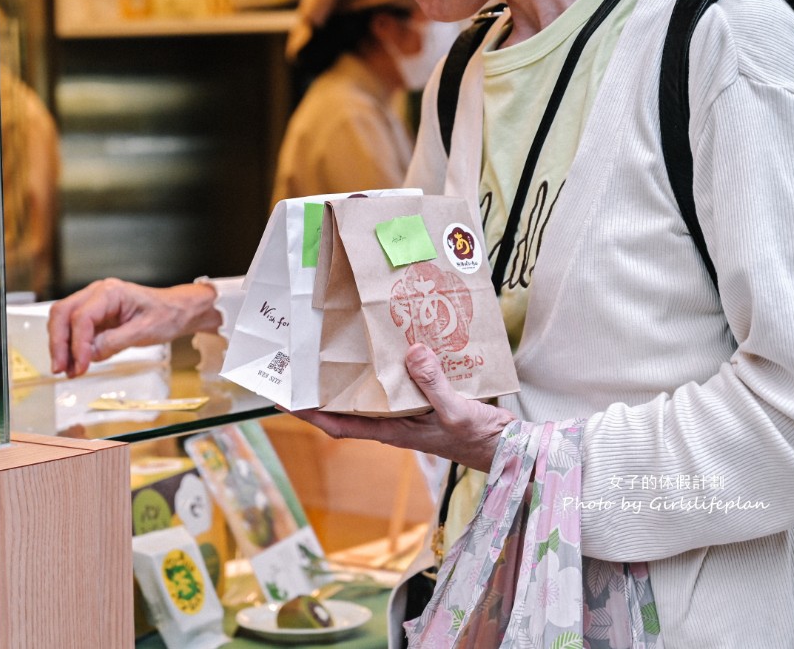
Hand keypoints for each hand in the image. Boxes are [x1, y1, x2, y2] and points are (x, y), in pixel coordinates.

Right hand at [48, 278, 219, 376]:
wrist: (177, 311)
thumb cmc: (166, 314)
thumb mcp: (144, 331)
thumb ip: (114, 342)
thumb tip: (90, 354)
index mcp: (110, 292)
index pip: (82, 317)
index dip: (77, 344)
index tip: (80, 365)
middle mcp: (97, 294)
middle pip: (62, 314)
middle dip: (58, 343)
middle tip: (61, 368)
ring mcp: (94, 304)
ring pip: (63, 321)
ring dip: (61, 346)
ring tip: (68, 370)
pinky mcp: (95, 316)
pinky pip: (74, 329)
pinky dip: (71, 347)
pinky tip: (76, 363)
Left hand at [292, 343, 515, 471]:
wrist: (509, 448)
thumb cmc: (480, 439)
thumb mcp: (456, 411)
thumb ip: (433, 384)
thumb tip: (410, 354)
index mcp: (393, 432)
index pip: (341, 426)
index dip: (311, 414)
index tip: (285, 401)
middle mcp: (394, 422)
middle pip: (350, 406)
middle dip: (325, 388)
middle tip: (302, 363)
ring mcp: (409, 413)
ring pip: (373, 392)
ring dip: (356, 374)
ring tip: (337, 345)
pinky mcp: (425, 402)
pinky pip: (399, 383)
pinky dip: (391, 365)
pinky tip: (393, 344)